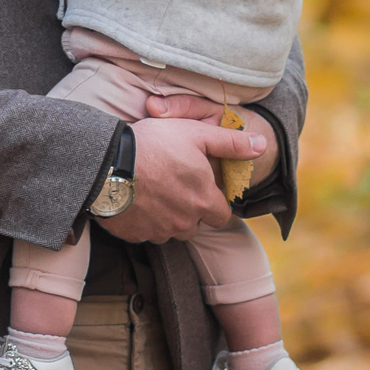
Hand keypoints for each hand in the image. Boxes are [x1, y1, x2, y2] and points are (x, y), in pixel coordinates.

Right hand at [97, 116, 263, 242]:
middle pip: (196, 225)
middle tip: (175, 186)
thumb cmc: (154, 145)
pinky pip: (146, 232)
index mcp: (204, 201)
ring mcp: (158, 231)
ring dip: (168, 217)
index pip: (222, 215)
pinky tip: (136, 199)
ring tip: (154, 191)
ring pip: (171, 230)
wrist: (106, 164)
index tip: (201, 187)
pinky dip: (144, 220)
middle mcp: (184, 222)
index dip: (214, 201)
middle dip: (191, 211)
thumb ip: (232, 143)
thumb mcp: (196, 134)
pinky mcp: (135, 235)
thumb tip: (263, 144)